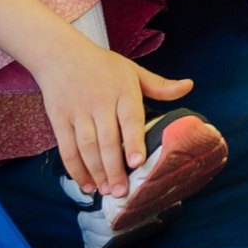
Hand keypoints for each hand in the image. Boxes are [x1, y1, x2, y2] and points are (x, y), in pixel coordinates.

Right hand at [34, 32, 194, 196]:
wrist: (61, 55)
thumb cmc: (103, 66)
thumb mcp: (133, 70)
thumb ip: (159, 85)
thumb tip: (189, 86)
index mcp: (122, 90)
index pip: (129, 118)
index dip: (132, 141)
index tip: (137, 163)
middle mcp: (99, 102)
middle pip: (106, 140)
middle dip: (113, 168)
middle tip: (121, 192)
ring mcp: (77, 111)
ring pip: (86, 147)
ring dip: (96, 172)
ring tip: (106, 191)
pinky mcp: (59, 119)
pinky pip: (66, 148)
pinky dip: (75, 169)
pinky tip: (86, 184)